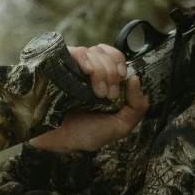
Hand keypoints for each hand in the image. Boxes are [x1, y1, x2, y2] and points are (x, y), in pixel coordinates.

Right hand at [29, 44, 147, 153]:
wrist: (60, 143)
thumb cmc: (87, 134)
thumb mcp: (120, 125)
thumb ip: (137, 106)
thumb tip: (135, 79)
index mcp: (102, 79)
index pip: (113, 55)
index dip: (119, 62)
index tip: (121, 78)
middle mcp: (87, 71)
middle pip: (103, 52)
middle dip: (111, 73)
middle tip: (107, 95)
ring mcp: (71, 68)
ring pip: (90, 52)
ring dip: (100, 70)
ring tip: (97, 93)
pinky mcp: (57, 68)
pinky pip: (72, 52)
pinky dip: (83, 58)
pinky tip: (86, 71)